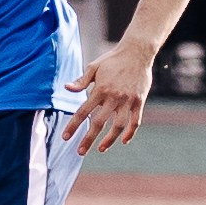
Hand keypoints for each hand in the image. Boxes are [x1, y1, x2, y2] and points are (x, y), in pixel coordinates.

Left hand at [62, 39, 154, 154]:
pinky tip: (123, 141)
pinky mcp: (139, 101)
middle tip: (80, 152)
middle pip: (99, 123)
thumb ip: (81, 81)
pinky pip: (136, 121)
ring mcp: (128, 100)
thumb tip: (67, 88)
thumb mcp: (94, 67)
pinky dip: (130, 133)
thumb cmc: (112, 59)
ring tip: (101, 149)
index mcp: (100, 89)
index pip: (83, 111)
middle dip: (88, 139)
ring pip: (118, 126)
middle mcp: (113, 97)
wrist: (137, 52)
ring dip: (109, 140)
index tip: (66, 137)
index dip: (73, 126)